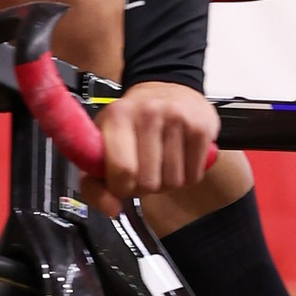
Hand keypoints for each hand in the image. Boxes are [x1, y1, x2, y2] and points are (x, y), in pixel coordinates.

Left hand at [88, 80, 219, 214]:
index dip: (121, 188)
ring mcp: (177, 119)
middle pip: (148, 182)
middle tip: (144, 170)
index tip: (122, 182)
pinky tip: (179, 159)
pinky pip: (194, 176)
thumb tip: (112, 209)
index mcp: (117, 117)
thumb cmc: (131, 123)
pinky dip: (187, 176)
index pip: (122, 171)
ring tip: (162, 163)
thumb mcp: (103, 146)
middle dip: (145, 187)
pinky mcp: (201, 128)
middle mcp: (148, 113)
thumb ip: (94, 184)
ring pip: (173, 182)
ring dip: (167, 182)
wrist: (166, 87)